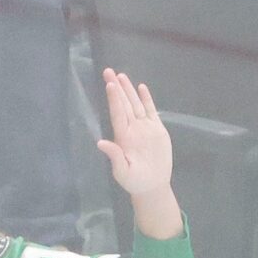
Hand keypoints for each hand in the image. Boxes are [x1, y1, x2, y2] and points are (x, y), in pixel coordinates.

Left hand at [97, 67, 184, 237]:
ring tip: (121, 75)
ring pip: (135, 104)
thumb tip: (100, 143)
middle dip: (117, 88)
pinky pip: (151, 111)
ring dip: (129, 90)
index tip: (110, 84)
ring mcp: (144, 128)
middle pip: (123, 104)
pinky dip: (146, 99)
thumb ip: (114, 157)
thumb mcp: (122, 172)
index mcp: (123, 137)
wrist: (152, 185)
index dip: (114, 99)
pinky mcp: (157, 130)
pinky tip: (141, 88)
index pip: (117, 113)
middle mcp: (132, 129)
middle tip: (108, 71)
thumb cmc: (135, 181)